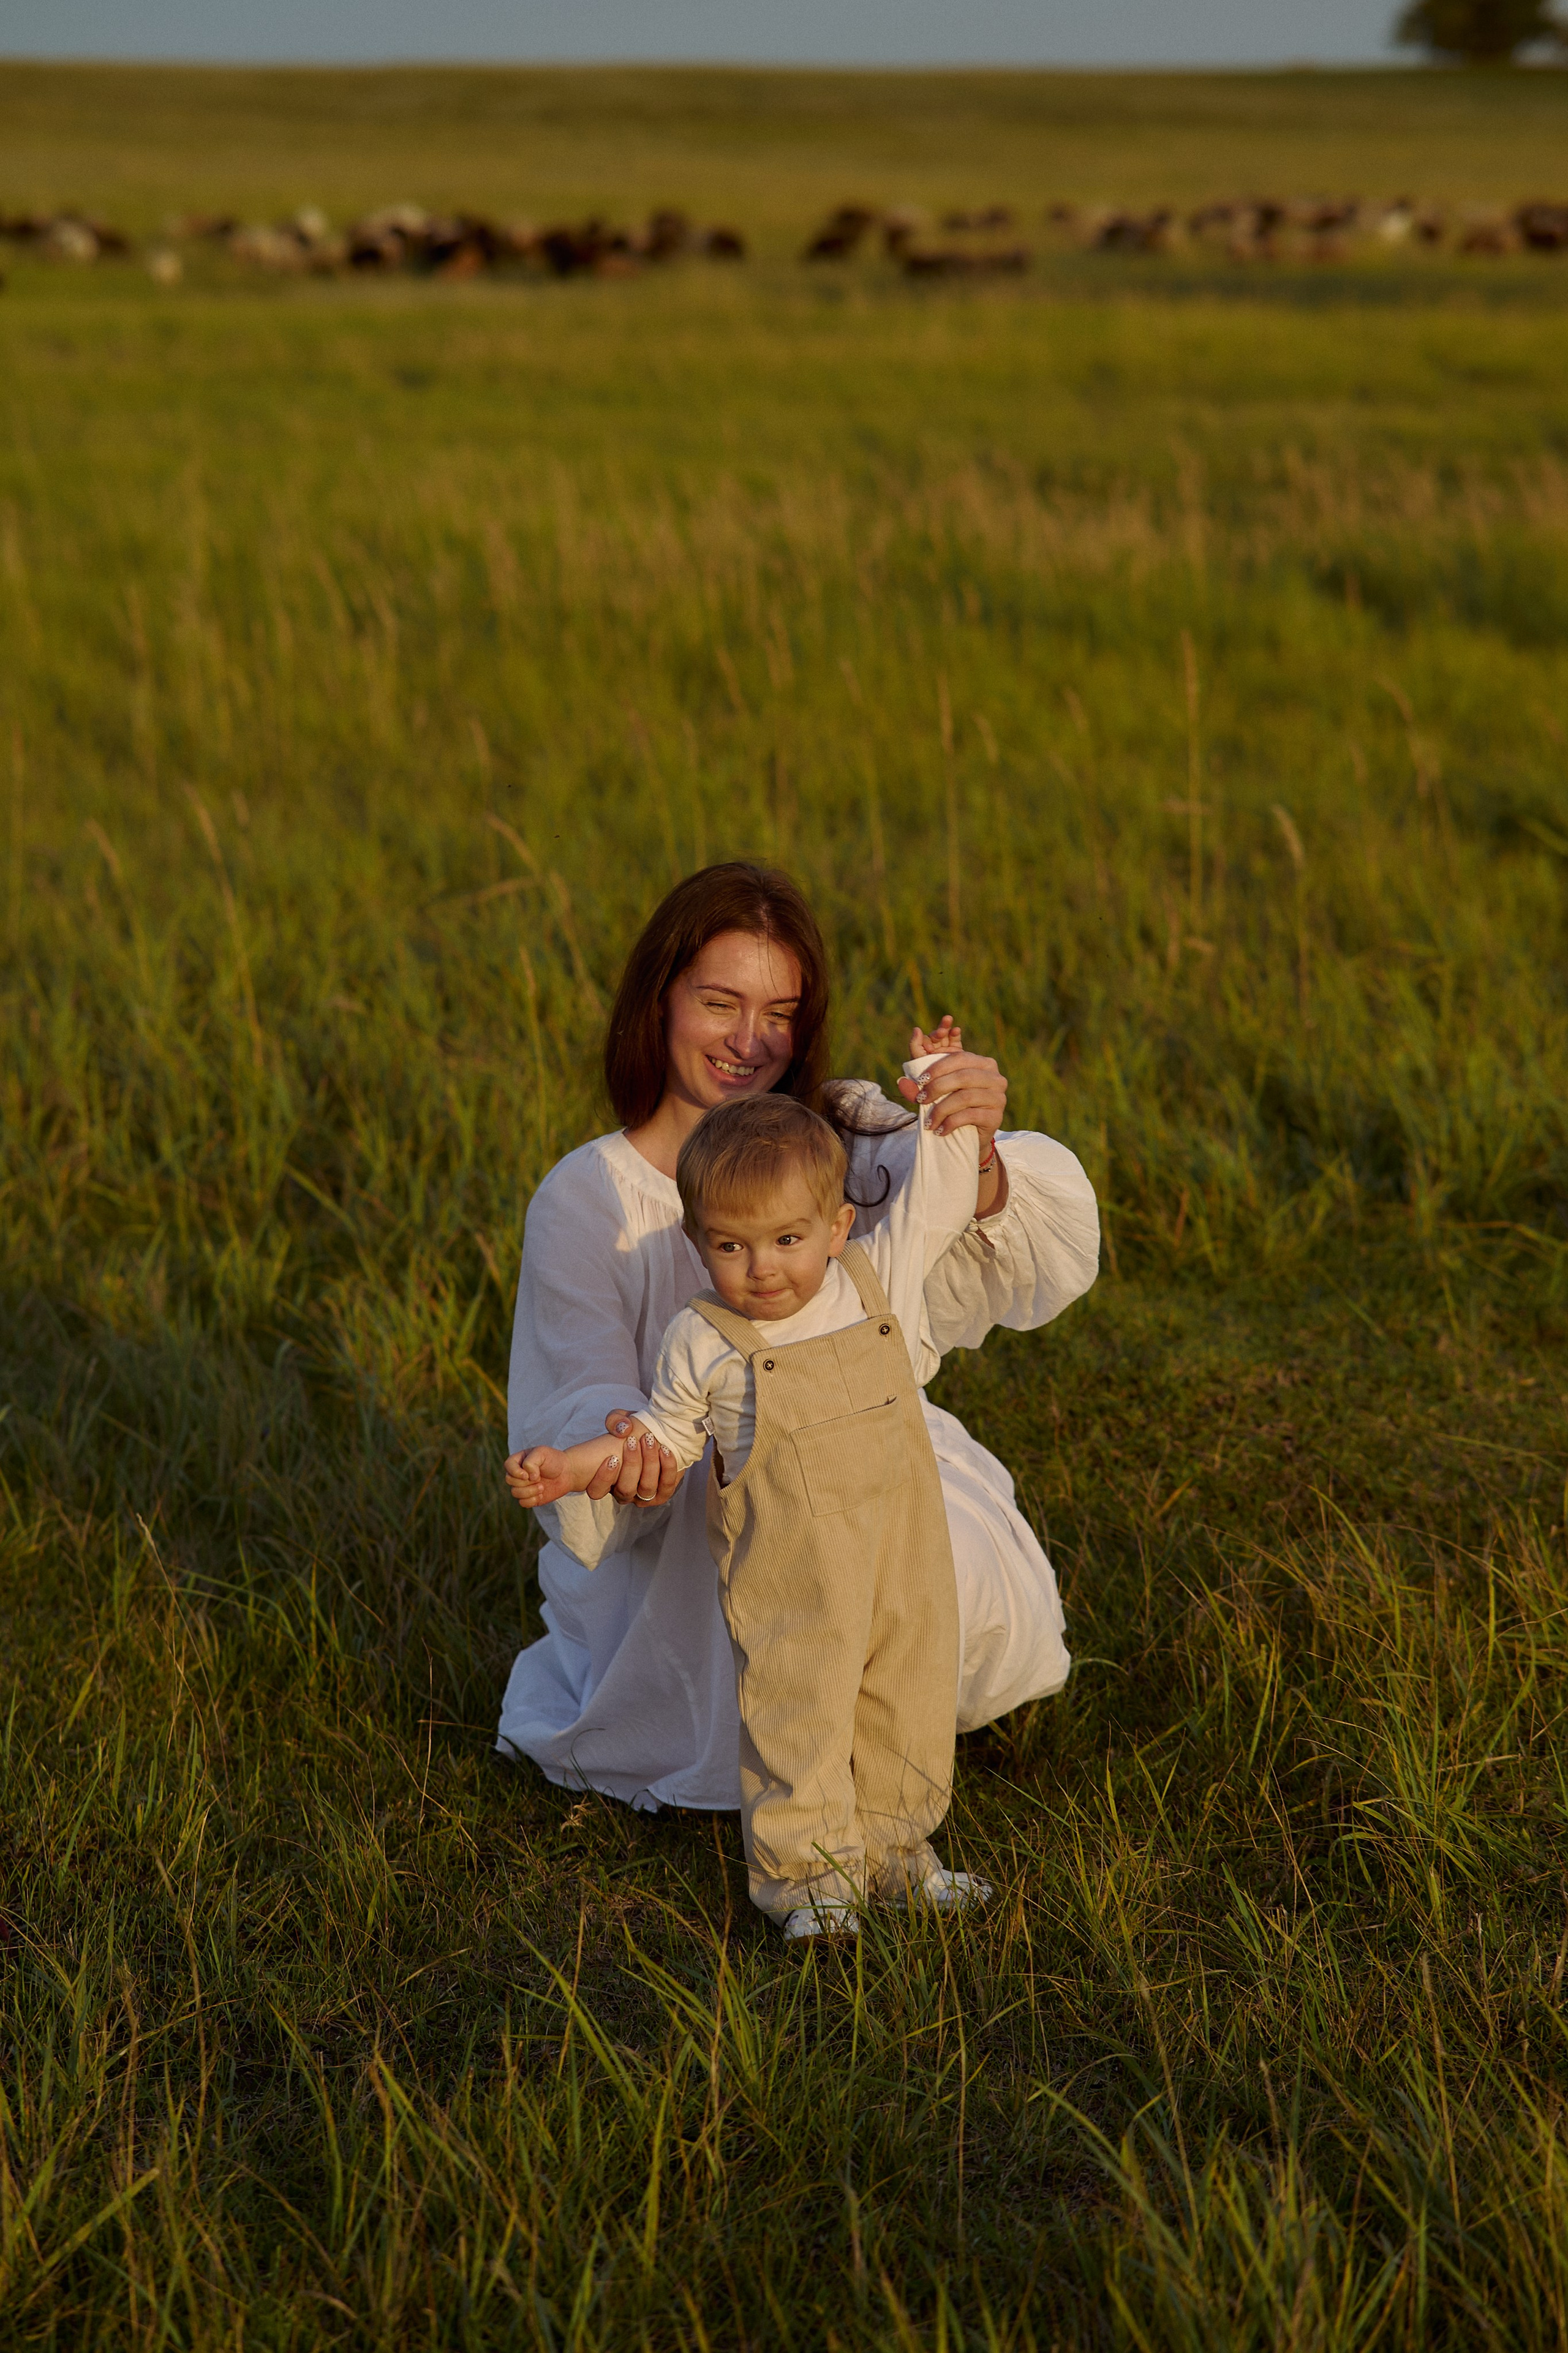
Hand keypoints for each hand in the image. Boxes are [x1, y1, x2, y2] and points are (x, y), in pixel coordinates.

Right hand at [504, 1445, 577, 1509]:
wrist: (568, 1473)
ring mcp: (522, 1486)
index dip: (516, 1472)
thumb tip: (527, 1477)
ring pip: (515, 1493)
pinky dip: (532, 1500)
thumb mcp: (542, 1453)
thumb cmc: (554, 1460)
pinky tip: (541, 1495)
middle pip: (510, 1480)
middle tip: (539, 1478)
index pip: (507, 1465)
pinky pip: (522, 1503)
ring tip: (542, 1487)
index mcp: (519, 1460)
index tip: (529, 1474)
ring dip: (530, 1491)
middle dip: (526, 1481)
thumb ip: (530, 1462)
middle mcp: (518, 1473)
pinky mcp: (529, 1497)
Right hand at [598, 1413, 681, 1508]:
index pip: (595, 1491)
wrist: (658, 1435)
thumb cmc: (634, 1432)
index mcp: (606, 1481)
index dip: (603, 1479)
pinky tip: (665, 1450)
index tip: (612, 1457)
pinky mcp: (663, 1492)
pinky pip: (665, 1486)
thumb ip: (614, 1420)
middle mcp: (623, 1492)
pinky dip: (667, 1468)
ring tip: (649, 1441)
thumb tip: (623, 1430)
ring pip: (646, 1489)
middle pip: (625, 1490)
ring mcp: (643, 1495)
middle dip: (631, 1464)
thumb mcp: (621, 1421)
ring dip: (649, 1464)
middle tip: (633, 1441)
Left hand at [897, 1016, 1008, 1153]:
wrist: (969, 1135)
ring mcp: (998, 1097)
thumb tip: (900, 1080)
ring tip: (927, 1121)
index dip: (938, 1067)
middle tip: (920, 1100)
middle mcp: (995, 1077)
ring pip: (965, 1097)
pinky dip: (950, 1123)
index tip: (920, 1080)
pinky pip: (970, 1115)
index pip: (959, 1057)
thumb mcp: (935, 1090)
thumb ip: (918, 1083)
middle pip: (963, 1076)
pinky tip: (940, 1130)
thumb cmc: (951, 1106)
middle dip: (937, 1088)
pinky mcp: (996, 1117)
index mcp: (982, 1063)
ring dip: (941, 1109)